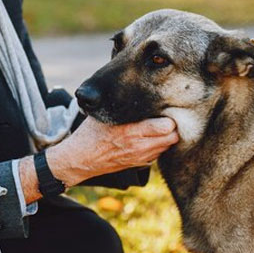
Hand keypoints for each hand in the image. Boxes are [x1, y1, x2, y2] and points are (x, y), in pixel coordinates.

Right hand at [45, 116, 178, 186]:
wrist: (81, 158)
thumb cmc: (91, 132)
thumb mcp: (105, 114)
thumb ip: (122, 105)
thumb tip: (137, 87)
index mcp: (132, 131)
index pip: (166, 126)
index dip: (169, 117)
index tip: (164, 109)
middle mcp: (139, 146)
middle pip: (172, 137)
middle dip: (171, 127)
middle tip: (165, 117)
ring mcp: (140, 157)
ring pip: (167, 146)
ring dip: (166, 137)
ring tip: (158, 127)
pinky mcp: (139, 164)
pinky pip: (158, 154)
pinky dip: (158, 146)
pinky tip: (149, 139)